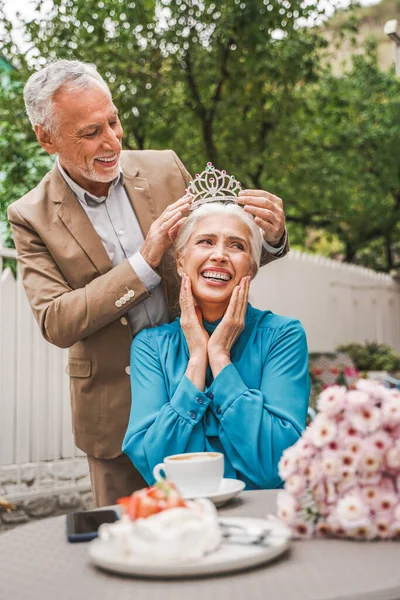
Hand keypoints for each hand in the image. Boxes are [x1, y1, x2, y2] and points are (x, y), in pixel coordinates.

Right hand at [140, 195, 190, 268]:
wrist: (147, 259)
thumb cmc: (157, 249)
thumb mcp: (169, 237)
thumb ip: (176, 228)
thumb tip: (184, 219)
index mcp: (160, 223)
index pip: (170, 210)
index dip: (179, 204)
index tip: (188, 199)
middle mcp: (157, 223)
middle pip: (170, 210)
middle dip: (180, 202)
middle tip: (190, 197)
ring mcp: (157, 228)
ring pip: (168, 215)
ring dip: (179, 209)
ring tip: (187, 203)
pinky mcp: (157, 235)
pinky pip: (166, 225)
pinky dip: (173, 218)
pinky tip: (179, 214)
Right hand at [179, 274, 208, 389]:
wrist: (200, 356)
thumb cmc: (202, 344)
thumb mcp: (200, 328)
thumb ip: (198, 317)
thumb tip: (199, 308)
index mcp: (189, 319)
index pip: (186, 302)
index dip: (186, 291)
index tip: (187, 281)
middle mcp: (185, 318)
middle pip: (183, 298)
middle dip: (183, 286)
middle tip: (183, 274)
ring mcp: (186, 319)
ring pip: (184, 299)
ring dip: (184, 287)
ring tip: (185, 276)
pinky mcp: (189, 321)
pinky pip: (187, 304)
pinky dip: (187, 294)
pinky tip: (187, 285)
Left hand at [208, 275, 250, 376]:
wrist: (217, 354)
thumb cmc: (218, 344)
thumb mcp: (224, 329)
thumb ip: (226, 320)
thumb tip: (225, 313)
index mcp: (238, 322)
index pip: (242, 304)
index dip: (244, 293)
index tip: (245, 283)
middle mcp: (239, 321)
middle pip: (244, 301)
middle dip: (246, 288)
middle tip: (248, 276)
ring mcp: (236, 321)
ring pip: (241, 302)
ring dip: (243, 289)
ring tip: (245, 278)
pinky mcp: (230, 322)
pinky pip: (234, 307)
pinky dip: (237, 297)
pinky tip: (238, 289)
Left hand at [235, 189, 284, 246]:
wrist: (276, 232)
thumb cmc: (267, 218)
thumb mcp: (265, 208)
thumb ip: (257, 201)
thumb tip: (241, 195)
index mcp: (276, 201)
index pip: (264, 194)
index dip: (252, 193)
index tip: (241, 193)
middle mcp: (278, 210)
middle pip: (265, 202)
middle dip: (251, 199)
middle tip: (239, 199)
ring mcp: (278, 220)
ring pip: (267, 213)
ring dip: (255, 209)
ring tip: (245, 208)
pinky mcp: (275, 230)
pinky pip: (267, 226)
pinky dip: (261, 222)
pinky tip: (255, 219)